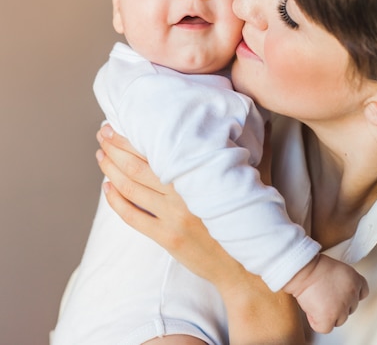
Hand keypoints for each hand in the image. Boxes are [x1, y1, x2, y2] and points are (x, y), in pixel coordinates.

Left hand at [96, 124, 305, 344]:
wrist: (250, 267)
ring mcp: (172, 218)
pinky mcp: (166, 238)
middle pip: (137, 165)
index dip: (133, 135)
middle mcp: (182, 195)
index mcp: (200, 175)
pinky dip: (116, 200)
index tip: (118, 122)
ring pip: (131, 188)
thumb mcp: (258, 178)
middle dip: (115, 147)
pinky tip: (107, 187)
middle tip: (103, 133)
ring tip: (101, 155)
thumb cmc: (254, 217)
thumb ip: (259, 148)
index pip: (158, 148)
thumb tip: (264, 119)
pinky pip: (132, 217)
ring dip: (111, 170)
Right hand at [284, 253, 368, 332]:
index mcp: (355, 279)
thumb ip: (344, 281)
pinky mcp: (329, 318)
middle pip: (351, 308)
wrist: (303, 269)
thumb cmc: (314, 265)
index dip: (351, 295)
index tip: (343, 294)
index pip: (362, 292)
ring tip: (317, 300)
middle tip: (326, 296)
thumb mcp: (337, 267)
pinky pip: (325, 328)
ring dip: (328, 314)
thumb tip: (339, 291)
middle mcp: (352, 294)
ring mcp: (342, 308)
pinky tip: (312, 310)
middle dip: (339, 305)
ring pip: (339, 320)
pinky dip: (317, 321)